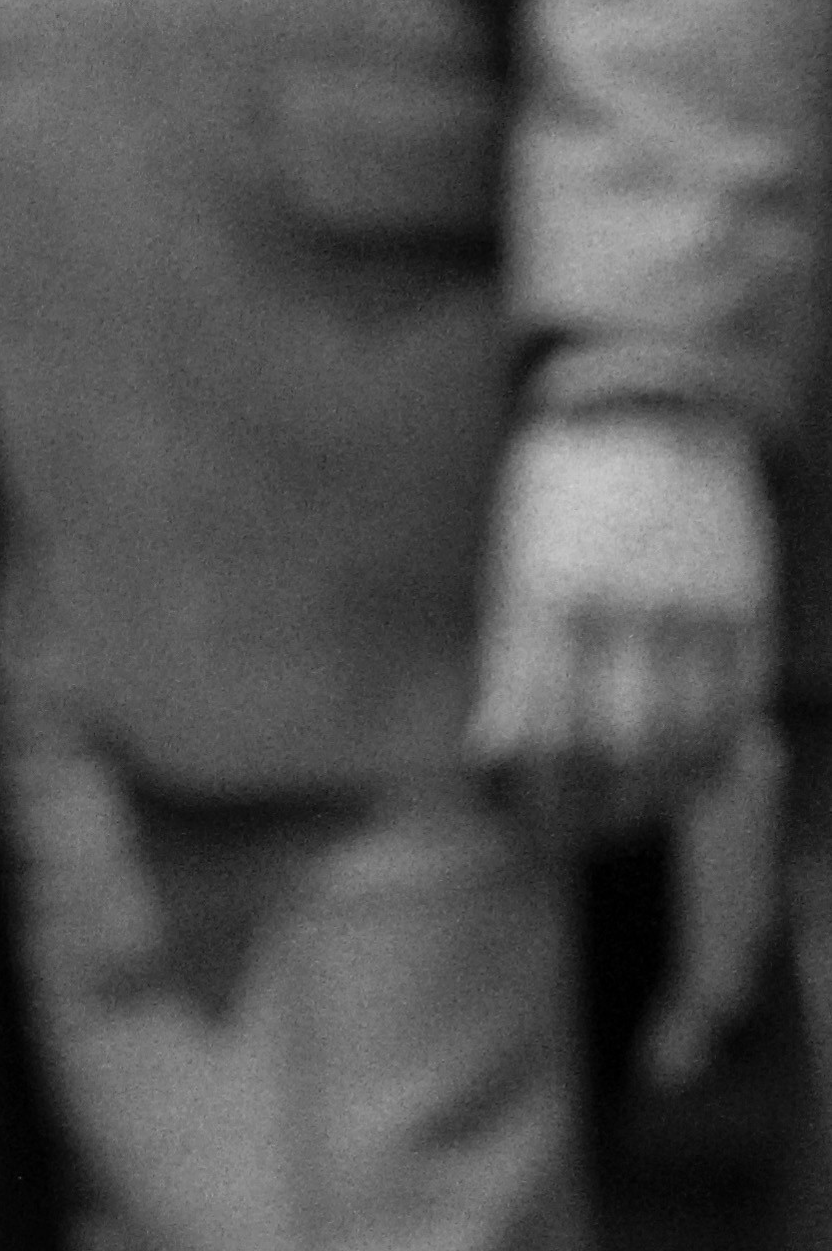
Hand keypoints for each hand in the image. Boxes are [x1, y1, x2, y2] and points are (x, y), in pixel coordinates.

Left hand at [473, 404, 777, 840]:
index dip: (535, 807)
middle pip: (615, 752)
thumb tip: (504, 768)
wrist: (651, 416)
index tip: (533, 834)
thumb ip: (511, 675)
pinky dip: (721, 751)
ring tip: (641, 809)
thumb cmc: (560, 515)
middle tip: (588, 833)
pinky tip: (700, 768)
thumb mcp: (512, 585)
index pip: (538, 741)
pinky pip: (739, 700)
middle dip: (599, 814)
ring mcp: (693, 604)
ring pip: (686, 738)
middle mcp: (622, 609)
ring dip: (663, 795)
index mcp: (546, 609)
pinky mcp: (747, 600)